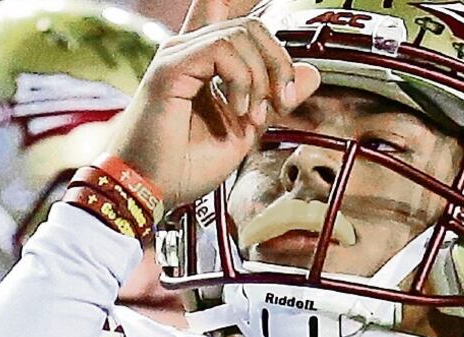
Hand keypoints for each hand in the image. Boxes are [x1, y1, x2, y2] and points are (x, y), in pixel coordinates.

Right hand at [106, 0, 320, 208]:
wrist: (150, 190)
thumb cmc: (182, 166)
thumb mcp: (245, 130)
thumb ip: (274, 100)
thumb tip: (312, 73)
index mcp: (204, 62)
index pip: (235, 19)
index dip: (267, 36)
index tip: (285, 90)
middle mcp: (188, 50)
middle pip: (252, 25)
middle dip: (279, 63)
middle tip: (280, 104)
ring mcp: (178, 54)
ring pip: (242, 33)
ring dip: (261, 78)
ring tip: (252, 116)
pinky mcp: (171, 67)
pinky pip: (223, 49)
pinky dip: (243, 81)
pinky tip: (238, 111)